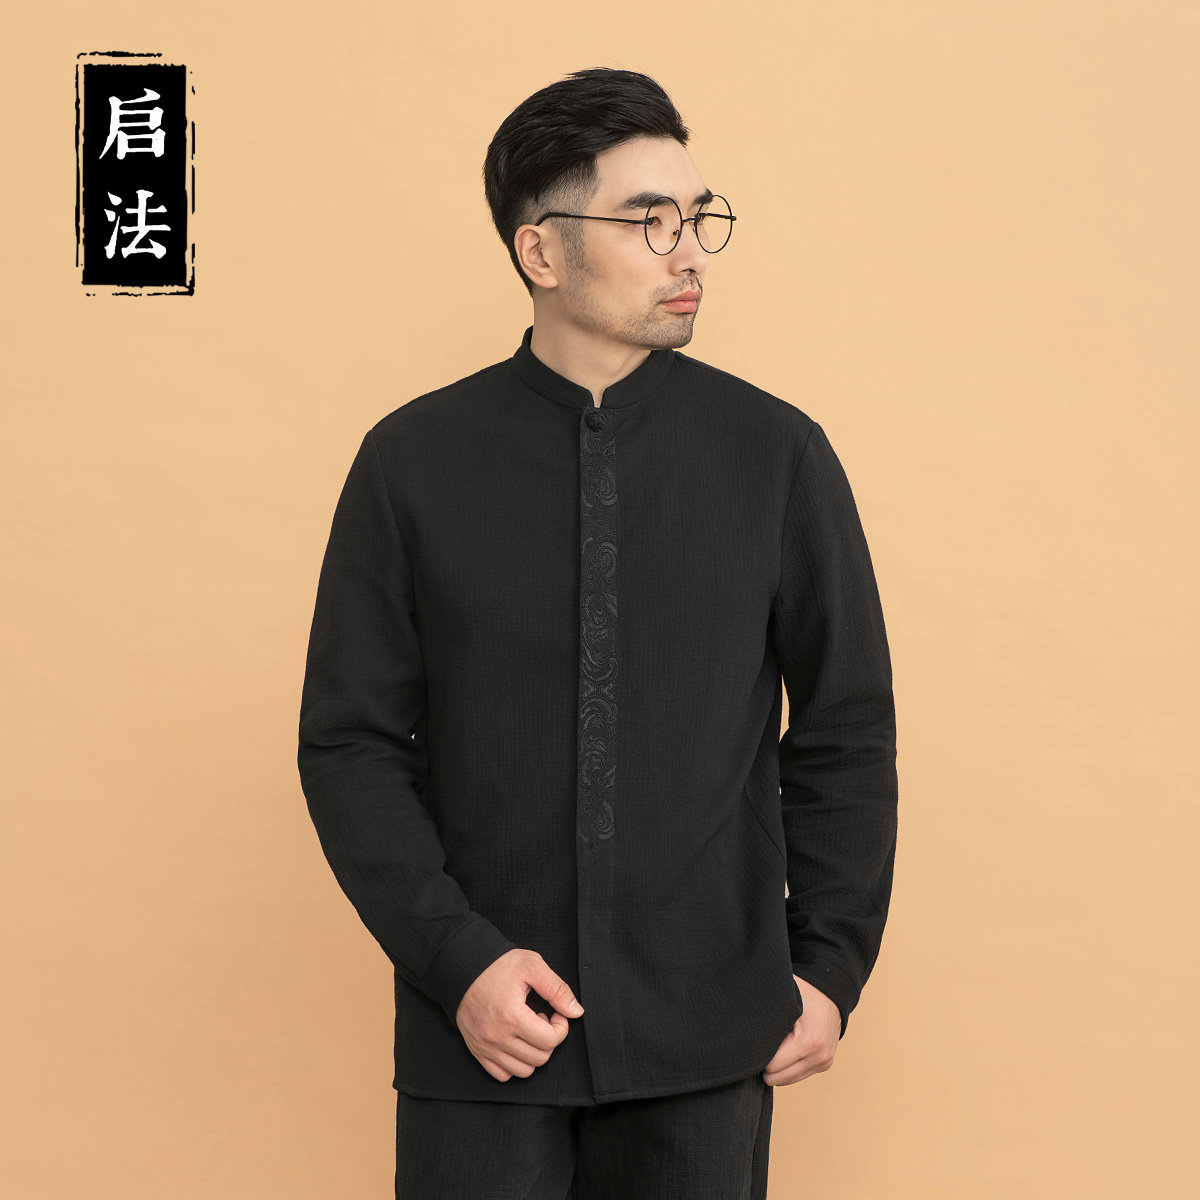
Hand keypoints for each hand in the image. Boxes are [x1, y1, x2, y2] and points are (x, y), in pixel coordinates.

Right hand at [455, 948, 584, 1082]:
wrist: (463, 968)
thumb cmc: (497, 965)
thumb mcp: (532, 966)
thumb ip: (557, 989)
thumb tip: (576, 1012)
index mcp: (512, 1016)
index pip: (550, 1040)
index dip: (561, 1027)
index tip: (555, 1012)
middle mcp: (497, 1037)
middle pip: (540, 1058)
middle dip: (548, 1039)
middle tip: (542, 1019)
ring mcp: (485, 1047)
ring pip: (523, 1071)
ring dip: (533, 1054)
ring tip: (528, 1030)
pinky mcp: (477, 1051)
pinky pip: (502, 1075)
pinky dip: (513, 1065)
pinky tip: (515, 1042)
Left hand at [761, 974, 838, 1085]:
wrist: (831, 992)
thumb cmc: (803, 992)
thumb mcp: (784, 1002)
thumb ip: (766, 1020)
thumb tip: (743, 1033)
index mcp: (809, 1042)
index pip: (772, 1066)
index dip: (760, 1055)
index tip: (754, 1042)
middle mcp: (819, 1056)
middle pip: (779, 1078)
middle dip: (767, 1065)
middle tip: (760, 1045)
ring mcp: (824, 1062)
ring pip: (789, 1079)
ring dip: (778, 1068)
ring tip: (773, 1046)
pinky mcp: (825, 1064)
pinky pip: (799, 1074)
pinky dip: (788, 1066)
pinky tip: (785, 1049)